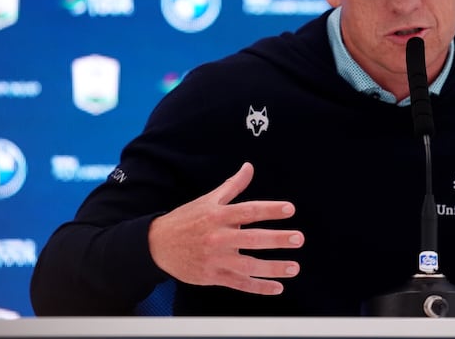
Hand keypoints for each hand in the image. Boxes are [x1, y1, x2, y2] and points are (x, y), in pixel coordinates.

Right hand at [148, 162, 303, 294]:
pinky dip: (258, 287)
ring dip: (273, 268)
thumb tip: (249, 167)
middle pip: (252, 238)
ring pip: (248, 265)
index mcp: (218, 215)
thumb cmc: (186, 220)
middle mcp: (218, 237)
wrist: (157, 245)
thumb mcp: (208, 200)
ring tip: (294, 267)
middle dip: (277, 239)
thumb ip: (233, 186)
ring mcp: (215, 259)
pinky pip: (239, 283)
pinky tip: (277, 287)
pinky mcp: (212, 276)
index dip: (270, 209)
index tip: (289, 209)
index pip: (248, 211)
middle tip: (298, 239)